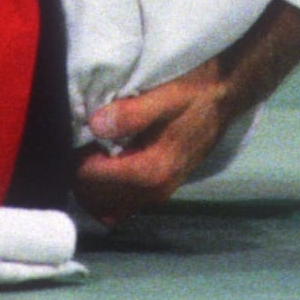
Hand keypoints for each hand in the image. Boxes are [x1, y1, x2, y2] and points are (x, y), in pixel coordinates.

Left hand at [74, 59, 235, 225]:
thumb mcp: (164, 96)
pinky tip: (106, 164)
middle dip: (80, 173)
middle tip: (79, 142)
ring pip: (107, 205)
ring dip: (92, 184)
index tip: (75, 135)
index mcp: (151, 170)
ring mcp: (157, 194)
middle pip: (96, 198)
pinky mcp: (160, 189)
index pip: (94, 180)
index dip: (76, 159)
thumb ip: (130, 114)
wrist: (223, 96)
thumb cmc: (193, 93)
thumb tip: (95, 125)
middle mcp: (154, 191)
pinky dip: (107, 191)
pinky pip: (122, 203)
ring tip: (90, 151)